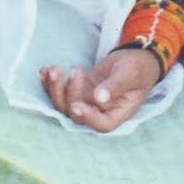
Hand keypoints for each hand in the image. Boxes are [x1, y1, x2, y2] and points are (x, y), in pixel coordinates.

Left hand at [40, 48, 161, 132]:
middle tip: (74, 71)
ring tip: (55, 69)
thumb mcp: (130, 73)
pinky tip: (44, 71)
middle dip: (68, 95)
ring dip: (56, 89)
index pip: (101, 124)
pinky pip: (61, 91)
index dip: (88, 118)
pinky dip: (50, 83)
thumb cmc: (139, 68)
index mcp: (118, 113)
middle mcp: (100, 112)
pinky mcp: (79, 90)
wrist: (136, 59)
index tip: (77, 105)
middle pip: (77, 114)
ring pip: (65, 104)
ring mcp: (88, 101)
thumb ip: (116, 85)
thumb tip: (99, 98)